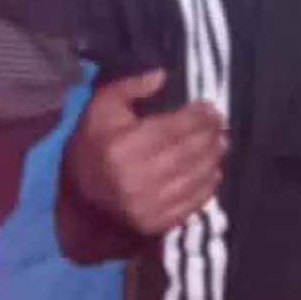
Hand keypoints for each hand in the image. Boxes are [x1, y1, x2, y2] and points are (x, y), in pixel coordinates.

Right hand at [67, 69, 228, 236]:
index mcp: (121, 145)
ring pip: (192, 178)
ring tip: (221, 144)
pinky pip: (190, 204)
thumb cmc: (93, 144)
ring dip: (212, 159)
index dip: (196, 118)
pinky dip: (207, 188)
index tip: (211, 108)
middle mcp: (134, 177)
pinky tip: (213, 172)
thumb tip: (162, 75)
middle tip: (220, 125)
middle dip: (208, 136)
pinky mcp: (154, 224)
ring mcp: (146, 204)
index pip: (171, 129)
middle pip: (186, 153)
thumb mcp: (102, 106)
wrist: (79, 196)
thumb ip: (131, 86)